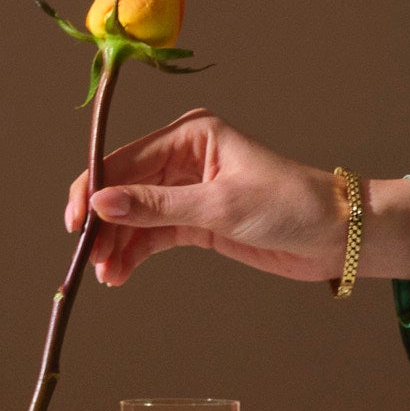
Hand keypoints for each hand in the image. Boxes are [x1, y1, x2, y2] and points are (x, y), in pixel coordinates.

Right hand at [63, 109, 409, 285]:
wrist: (335, 236)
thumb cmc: (289, 206)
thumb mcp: (219, 206)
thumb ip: (156, 206)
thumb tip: (100, 204)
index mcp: (191, 136)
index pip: (125, 159)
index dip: (93, 190)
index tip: (74, 223)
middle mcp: (183, 158)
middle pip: (122, 189)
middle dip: (102, 224)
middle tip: (87, 257)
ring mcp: (186, 189)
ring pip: (132, 216)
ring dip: (115, 244)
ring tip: (106, 275)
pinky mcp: (193, 219)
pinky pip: (150, 235)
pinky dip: (133, 254)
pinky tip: (120, 274)